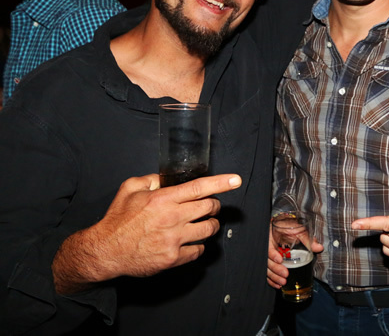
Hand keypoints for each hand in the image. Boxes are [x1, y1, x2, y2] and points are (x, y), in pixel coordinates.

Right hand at [52, 173, 240, 293]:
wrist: (105, 251)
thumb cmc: (117, 220)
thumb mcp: (129, 189)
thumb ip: (151, 179)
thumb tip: (167, 177)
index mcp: (163, 199)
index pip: (200, 187)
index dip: (221, 183)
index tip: (236, 180)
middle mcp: (172, 218)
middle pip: (210, 208)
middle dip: (214, 205)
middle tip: (209, 206)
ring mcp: (174, 239)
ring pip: (209, 229)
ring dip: (210, 225)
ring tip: (203, 223)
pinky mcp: (173, 258)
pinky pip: (198, 250)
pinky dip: (198, 245)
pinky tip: (190, 241)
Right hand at [267, 227, 323, 288]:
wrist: (281, 225)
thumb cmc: (287, 226)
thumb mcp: (297, 230)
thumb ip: (306, 239)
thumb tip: (319, 248)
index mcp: (271, 237)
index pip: (268, 247)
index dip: (272, 254)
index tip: (280, 259)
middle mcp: (267, 247)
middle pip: (267, 260)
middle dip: (276, 269)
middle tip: (285, 274)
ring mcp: (267, 255)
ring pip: (266, 268)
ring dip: (274, 276)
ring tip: (283, 282)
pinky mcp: (269, 262)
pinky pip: (267, 272)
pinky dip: (271, 279)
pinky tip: (277, 284)